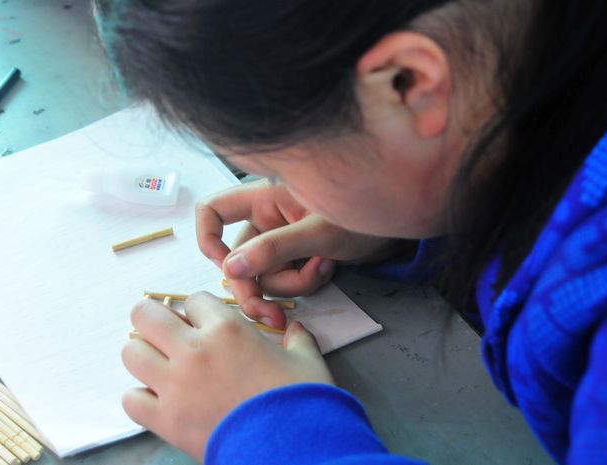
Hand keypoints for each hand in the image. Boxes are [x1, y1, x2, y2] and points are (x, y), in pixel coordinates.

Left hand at [121, 293, 332, 461]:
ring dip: (144, 355)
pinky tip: (160, 399)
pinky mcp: (166, 420)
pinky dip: (141, 397)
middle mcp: (194, 350)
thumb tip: (296, 330)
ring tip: (162, 364)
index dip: (201, 310)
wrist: (292, 450)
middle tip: (168, 331)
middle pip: (146, 314)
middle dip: (154, 318)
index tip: (207, 323)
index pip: (194, 300)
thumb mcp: (307, 361)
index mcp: (228, 329)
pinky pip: (131, 399)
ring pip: (131, 353)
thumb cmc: (301, 402)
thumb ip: (297, 338)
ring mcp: (175, 385)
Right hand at [196, 179, 399, 326]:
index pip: (212, 210)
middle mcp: (266, 218)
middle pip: (238, 259)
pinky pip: (286, 280)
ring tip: (324, 265)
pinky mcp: (298, 256)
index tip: (227, 267)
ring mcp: (282, 240)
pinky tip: (329, 266)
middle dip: (256, 289)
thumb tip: (230, 269)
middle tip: (271, 316)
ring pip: (265, 276)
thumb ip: (274, 249)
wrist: (398, 221)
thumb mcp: (318, 232)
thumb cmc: (363, 210)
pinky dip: (305, 282)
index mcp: (263, 198)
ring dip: (293, 283)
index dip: (208, 239)